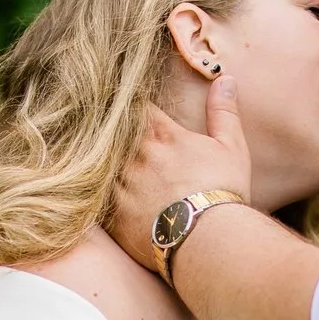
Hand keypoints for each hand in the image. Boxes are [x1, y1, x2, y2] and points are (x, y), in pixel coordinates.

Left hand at [104, 74, 253, 270]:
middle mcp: (135, 156)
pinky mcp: (112, 214)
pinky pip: (92, 197)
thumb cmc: (223, 192)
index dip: (128, 103)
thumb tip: (225, 79)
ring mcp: (120, 185)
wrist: (208, 240)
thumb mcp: (231, 147)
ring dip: (96, 161)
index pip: (135, 107)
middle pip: (109, 132)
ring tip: (89, 160)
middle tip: (94, 124)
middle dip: (106, 129)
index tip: (123, 102)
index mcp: (161, 135)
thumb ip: (223, 112)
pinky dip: (91, 192)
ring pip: (97, 164)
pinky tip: (87, 192)